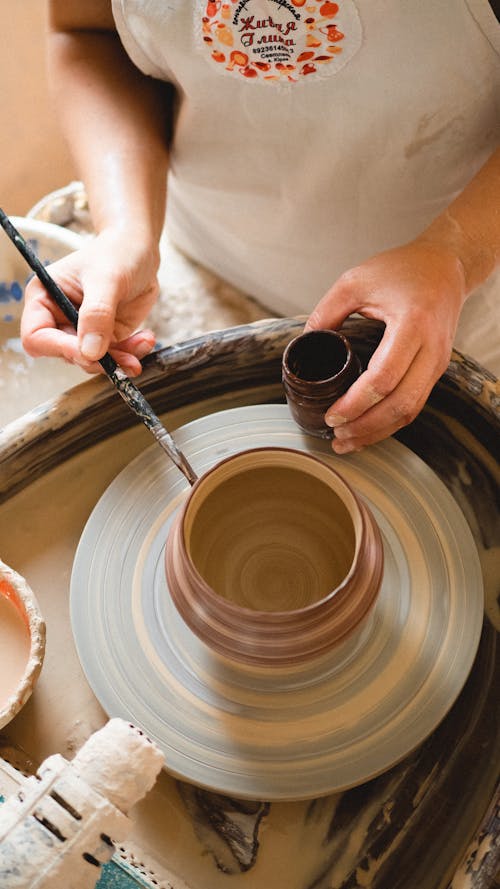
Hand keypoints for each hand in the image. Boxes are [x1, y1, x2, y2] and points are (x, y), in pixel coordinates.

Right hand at [21, 227, 160, 375]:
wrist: (140, 251)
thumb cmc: (116, 253)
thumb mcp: (107, 278)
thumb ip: (97, 313)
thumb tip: (90, 351)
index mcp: (44, 298)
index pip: (36, 337)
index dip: (60, 348)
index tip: (90, 352)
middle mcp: (58, 318)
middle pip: (67, 354)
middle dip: (97, 359)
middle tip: (126, 356)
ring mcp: (82, 331)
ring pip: (93, 360)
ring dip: (118, 359)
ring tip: (144, 342)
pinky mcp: (104, 337)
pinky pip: (113, 357)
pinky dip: (131, 354)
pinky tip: (146, 339)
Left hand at [305, 240, 466, 452]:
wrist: (446, 266)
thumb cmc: (403, 269)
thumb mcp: (356, 280)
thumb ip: (326, 311)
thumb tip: (303, 345)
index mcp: (413, 324)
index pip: (384, 377)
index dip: (356, 403)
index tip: (331, 415)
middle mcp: (432, 348)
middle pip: (401, 403)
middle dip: (366, 426)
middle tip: (336, 435)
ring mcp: (438, 362)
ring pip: (411, 410)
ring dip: (378, 432)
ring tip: (347, 442)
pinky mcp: (436, 370)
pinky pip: (415, 404)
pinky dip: (390, 422)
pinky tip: (368, 430)